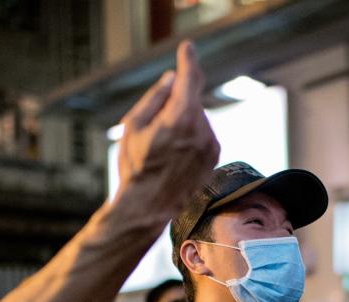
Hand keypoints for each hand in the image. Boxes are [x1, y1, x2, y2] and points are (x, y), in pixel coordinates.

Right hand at [113, 39, 219, 218]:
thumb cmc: (135, 167)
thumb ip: (155, 97)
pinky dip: (190, 134)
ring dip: (182, 120)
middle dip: (174, 103)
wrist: (149, 206)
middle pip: (190, 99)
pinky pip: (203, 131)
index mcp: (180, 118)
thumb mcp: (133, 126)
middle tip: (153, 129)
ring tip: (163, 149)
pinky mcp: (215, 155)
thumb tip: (173, 78)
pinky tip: (175, 154)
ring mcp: (211, 144)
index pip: (189, 78)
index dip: (187, 60)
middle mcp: (202, 130)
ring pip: (197, 116)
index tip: (187, 47)